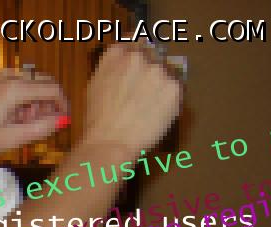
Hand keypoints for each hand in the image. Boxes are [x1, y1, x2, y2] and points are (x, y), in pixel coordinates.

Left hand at [0, 71, 69, 156]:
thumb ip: (39, 128)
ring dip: (33, 102)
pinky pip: (15, 85)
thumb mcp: (10, 138)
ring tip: (21, 124)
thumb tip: (62, 121)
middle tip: (41, 123)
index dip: (62, 104)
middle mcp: (9, 78)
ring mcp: (0, 77)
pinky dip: (21, 99)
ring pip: (29, 84)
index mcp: (15, 90)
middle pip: (42, 82)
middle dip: (48, 103)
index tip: (65, 119)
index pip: (52, 89)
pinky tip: (10, 117)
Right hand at [81, 43, 182, 161]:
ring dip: (161, 86)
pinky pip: (176, 89)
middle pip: (154, 56)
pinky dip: (169, 100)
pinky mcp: (174, 87)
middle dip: (150, 72)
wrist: (110, 143)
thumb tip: (125, 57)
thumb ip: (112, 65)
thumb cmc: (97, 121)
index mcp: (117, 53)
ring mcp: (159, 70)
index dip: (138, 54)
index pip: (136, 41)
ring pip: (166, 72)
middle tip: (141, 96)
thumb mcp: (94, 85)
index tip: (138, 68)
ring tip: (147, 108)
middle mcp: (139, 56)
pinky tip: (155, 114)